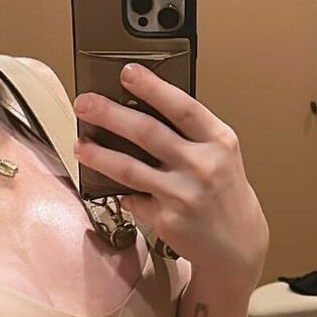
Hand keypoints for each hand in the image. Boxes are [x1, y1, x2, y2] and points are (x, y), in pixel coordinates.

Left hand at [72, 64, 267, 283]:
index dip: (152, 87)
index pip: (181, 106)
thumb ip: (189, 134)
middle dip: (110, 114)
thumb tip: (139, 111)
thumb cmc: (223, 193)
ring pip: (130, 168)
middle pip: (147, 132)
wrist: (237, 243)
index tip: (127, 72)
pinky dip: (121, 192)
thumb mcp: (220, 154)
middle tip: (85, 103)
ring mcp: (184, 194)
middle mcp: (203, 165)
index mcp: (218, 141)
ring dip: (99, 154)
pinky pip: (133, 199)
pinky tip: (110, 186)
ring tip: (80, 144)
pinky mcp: (167, 220)